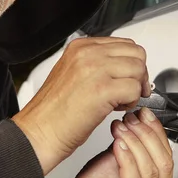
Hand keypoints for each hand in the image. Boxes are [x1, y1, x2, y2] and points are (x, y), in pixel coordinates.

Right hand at [13, 36, 150, 173]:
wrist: (38, 132)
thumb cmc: (53, 112)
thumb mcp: (72, 74)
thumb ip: (95, 64)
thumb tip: (122, 66)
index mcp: (80, 47)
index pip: (124, 44)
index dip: (130, 65)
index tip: (125, 79)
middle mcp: (88, 53)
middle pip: (136, 54)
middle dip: (138, 75)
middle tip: (127, 92)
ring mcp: (95, 69)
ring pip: (139, 69)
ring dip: (135, 88)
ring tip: (118, 101)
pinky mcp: (103, 89)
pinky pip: (135, 89)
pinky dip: (131, 102)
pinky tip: (115, 109)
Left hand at [27, 109, 172, 177]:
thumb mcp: (117, 159)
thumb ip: (133, 145)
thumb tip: (140, 119)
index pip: (167, 158)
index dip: (157, 133)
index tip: (145, 114)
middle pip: (163, 164)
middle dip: (147, 136)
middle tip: (131, 119)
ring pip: (150, 172)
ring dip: (135, 144)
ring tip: (120, 128)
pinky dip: (127, 159)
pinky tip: (118, 144)